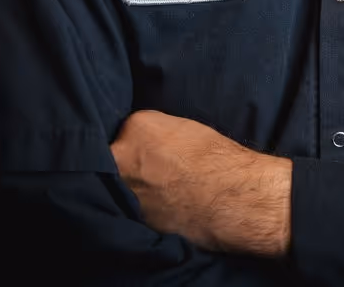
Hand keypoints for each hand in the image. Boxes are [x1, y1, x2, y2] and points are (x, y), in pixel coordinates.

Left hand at [110, 110, 291, 255]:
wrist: (229, 198)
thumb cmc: (216, 159)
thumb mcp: (184, 127)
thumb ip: (157, 132)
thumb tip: (148, 144)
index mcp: (136, 125)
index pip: (128, 130)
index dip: (140, 141)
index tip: (152, 149)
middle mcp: (121, 155)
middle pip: (115, 156)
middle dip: (129, 163)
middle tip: (152, 171)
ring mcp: (123, 188)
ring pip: (118, 185)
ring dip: (132, 187)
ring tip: (158, 191)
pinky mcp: (131, 218)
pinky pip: (129, 210)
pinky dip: (141, 209)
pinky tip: (160, 208)